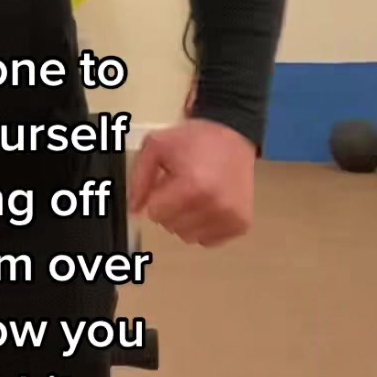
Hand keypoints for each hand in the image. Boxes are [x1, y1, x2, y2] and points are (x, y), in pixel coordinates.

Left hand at [128, 119, 255, 246]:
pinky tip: (208, 206)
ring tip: (195, 196)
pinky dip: (203, 227)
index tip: (166, 182)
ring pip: (189, 237)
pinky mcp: (241, 224)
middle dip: (169, 208)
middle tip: (181, 187)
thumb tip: (134, 211)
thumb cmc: (194, 141)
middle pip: (171, 226)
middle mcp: (214, 206)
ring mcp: (230, 218)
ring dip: (185, 220)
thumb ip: (139, 178)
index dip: (156, 197)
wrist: (233, 136)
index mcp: (192, 186)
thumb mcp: (157, 146)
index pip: (155, 213)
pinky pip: (209, 240)